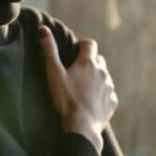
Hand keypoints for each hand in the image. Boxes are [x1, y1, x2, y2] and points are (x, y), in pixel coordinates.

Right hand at [38, 25, 118, 151]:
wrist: (82, 127)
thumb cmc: (66, 100)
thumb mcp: (54, 74)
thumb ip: (49, 51)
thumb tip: (43, 29)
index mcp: (88, 63)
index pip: (89, 44)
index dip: (82, 45)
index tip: (74, 51)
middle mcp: (102, 72)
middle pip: (98, 60)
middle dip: (89, 62)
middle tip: (76, 72)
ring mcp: (109, 87)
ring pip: (104, 76)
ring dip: (96, 78)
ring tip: (82, 89)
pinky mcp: (112, 102)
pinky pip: (108, 93)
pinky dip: (101, 94)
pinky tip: (91, 102)